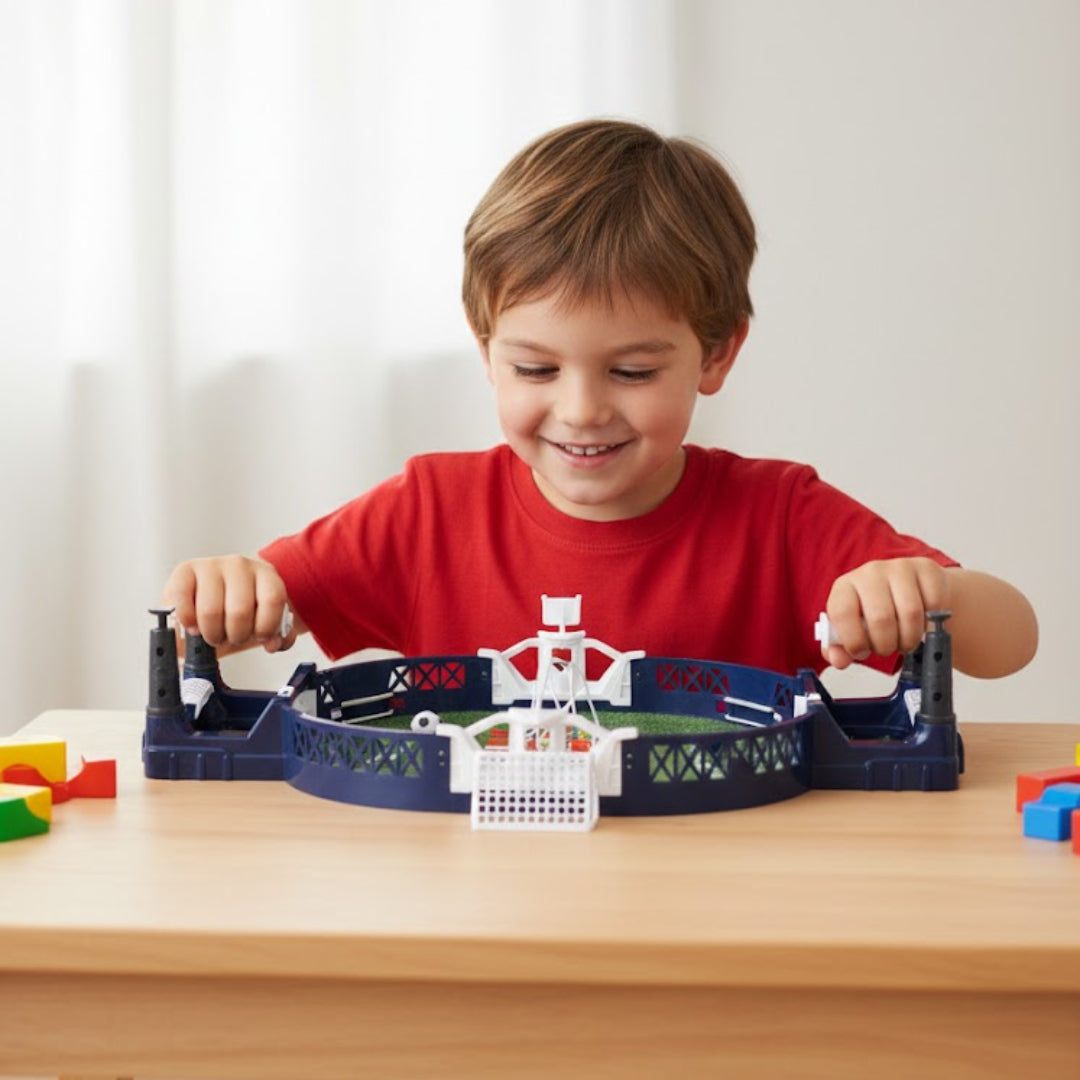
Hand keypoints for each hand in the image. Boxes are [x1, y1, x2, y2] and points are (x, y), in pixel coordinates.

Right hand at [162, 556, 298, 654]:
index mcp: (266, 574)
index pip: (272, 599)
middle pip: (240, 610)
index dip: (266, 626)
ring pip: (210, 611)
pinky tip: (194, 625)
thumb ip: (277, 634)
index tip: (259, 637)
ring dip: (212, 633)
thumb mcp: (262, 620)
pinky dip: (187, 621)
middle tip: (231, 637)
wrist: (210, 595)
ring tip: (214, 633)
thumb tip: (274, 644)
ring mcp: (211, 565)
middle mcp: (240, 565)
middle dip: (236, 635)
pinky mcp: (184, 571)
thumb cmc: (240, 608)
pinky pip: (183, 601)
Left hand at [822, 557, 947, 668]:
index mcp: (845, 586)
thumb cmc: (878, 613)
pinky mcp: (926, 568)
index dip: (853, 640)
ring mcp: (899, 568)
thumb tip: (838, 660)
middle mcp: (870, 572)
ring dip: (909, 638)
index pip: (842, 612)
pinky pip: (933, 603)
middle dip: (885, 644)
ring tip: (905, 641)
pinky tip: (922, 623)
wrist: (913, 591)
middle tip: (888, 649)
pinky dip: (930, 623)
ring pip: (910, 613)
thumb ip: (841, 648)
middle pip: (880, 617)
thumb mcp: (854, 630)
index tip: (860, 651)